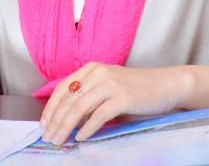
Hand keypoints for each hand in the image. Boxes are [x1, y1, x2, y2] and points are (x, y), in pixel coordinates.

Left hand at [39, 63, 187, 144]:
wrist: (165, 85)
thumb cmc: (135, 89)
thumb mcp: (107, 88)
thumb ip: (88, 98)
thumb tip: (65, 121)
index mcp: (91, 68)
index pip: (62, 89)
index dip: (50, 109)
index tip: (44, 125)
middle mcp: (98, 73)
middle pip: (68, 100)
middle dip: (55, 121)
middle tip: (48, 138)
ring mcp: (111, 84)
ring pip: (79, 108)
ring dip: (66, 127)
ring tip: (60, 141)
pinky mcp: (122, 97)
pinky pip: (98, 115)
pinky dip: (87, 129)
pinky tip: (81, 138)